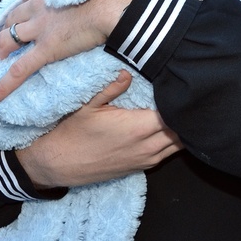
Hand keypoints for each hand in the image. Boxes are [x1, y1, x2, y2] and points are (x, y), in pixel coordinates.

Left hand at [0, 0, 143, 103]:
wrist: (114, 0)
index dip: (23, 2)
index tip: (22, 8)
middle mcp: (39, 3)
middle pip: (13, 16)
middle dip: (3, 26)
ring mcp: (40, 27)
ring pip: (7, 39)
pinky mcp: (46, 48)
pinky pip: (20, 69)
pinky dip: (4, 84)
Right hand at [15, 71, 182, 188]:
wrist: (56, 164)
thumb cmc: (71, 133)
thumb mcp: (88, 105)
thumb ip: (112, 88)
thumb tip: (128, 72)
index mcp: (137, 128)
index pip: (174, 114)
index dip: (181, 101)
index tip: (182, 87)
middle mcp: (147, 147)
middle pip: (182, 129)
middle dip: (184, 114)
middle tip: (184, 97)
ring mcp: (145, 160)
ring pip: (178, 145)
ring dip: (181, 129)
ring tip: (179, 111)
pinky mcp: (141, 168)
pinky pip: (167, 154)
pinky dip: (172, 142)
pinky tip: (168, 128)